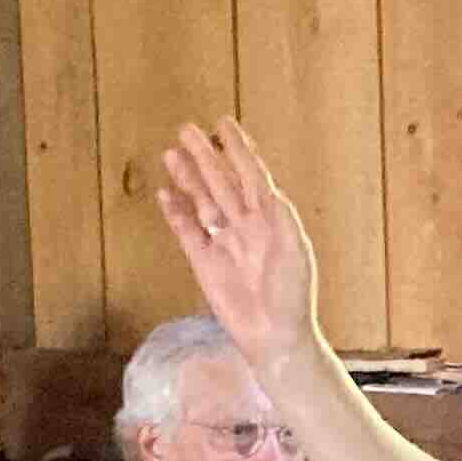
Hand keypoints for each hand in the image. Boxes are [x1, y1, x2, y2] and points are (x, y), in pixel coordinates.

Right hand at [159, 116, 319, 376]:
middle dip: (206, 156)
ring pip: (202, 201)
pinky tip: (166, 193)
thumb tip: (266, 186)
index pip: (251, 176)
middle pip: (222, 182)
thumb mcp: (295, 251)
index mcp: (271, 220)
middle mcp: (246, 227)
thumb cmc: (294, 296)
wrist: (276, 336)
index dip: (238, 150)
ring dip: (188, 178)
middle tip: (187, 129)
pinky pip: (187, 231)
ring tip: (172, 152)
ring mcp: (224, 243)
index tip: (224, 124)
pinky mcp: (204, 263)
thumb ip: (280, 216)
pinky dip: (177, 212)